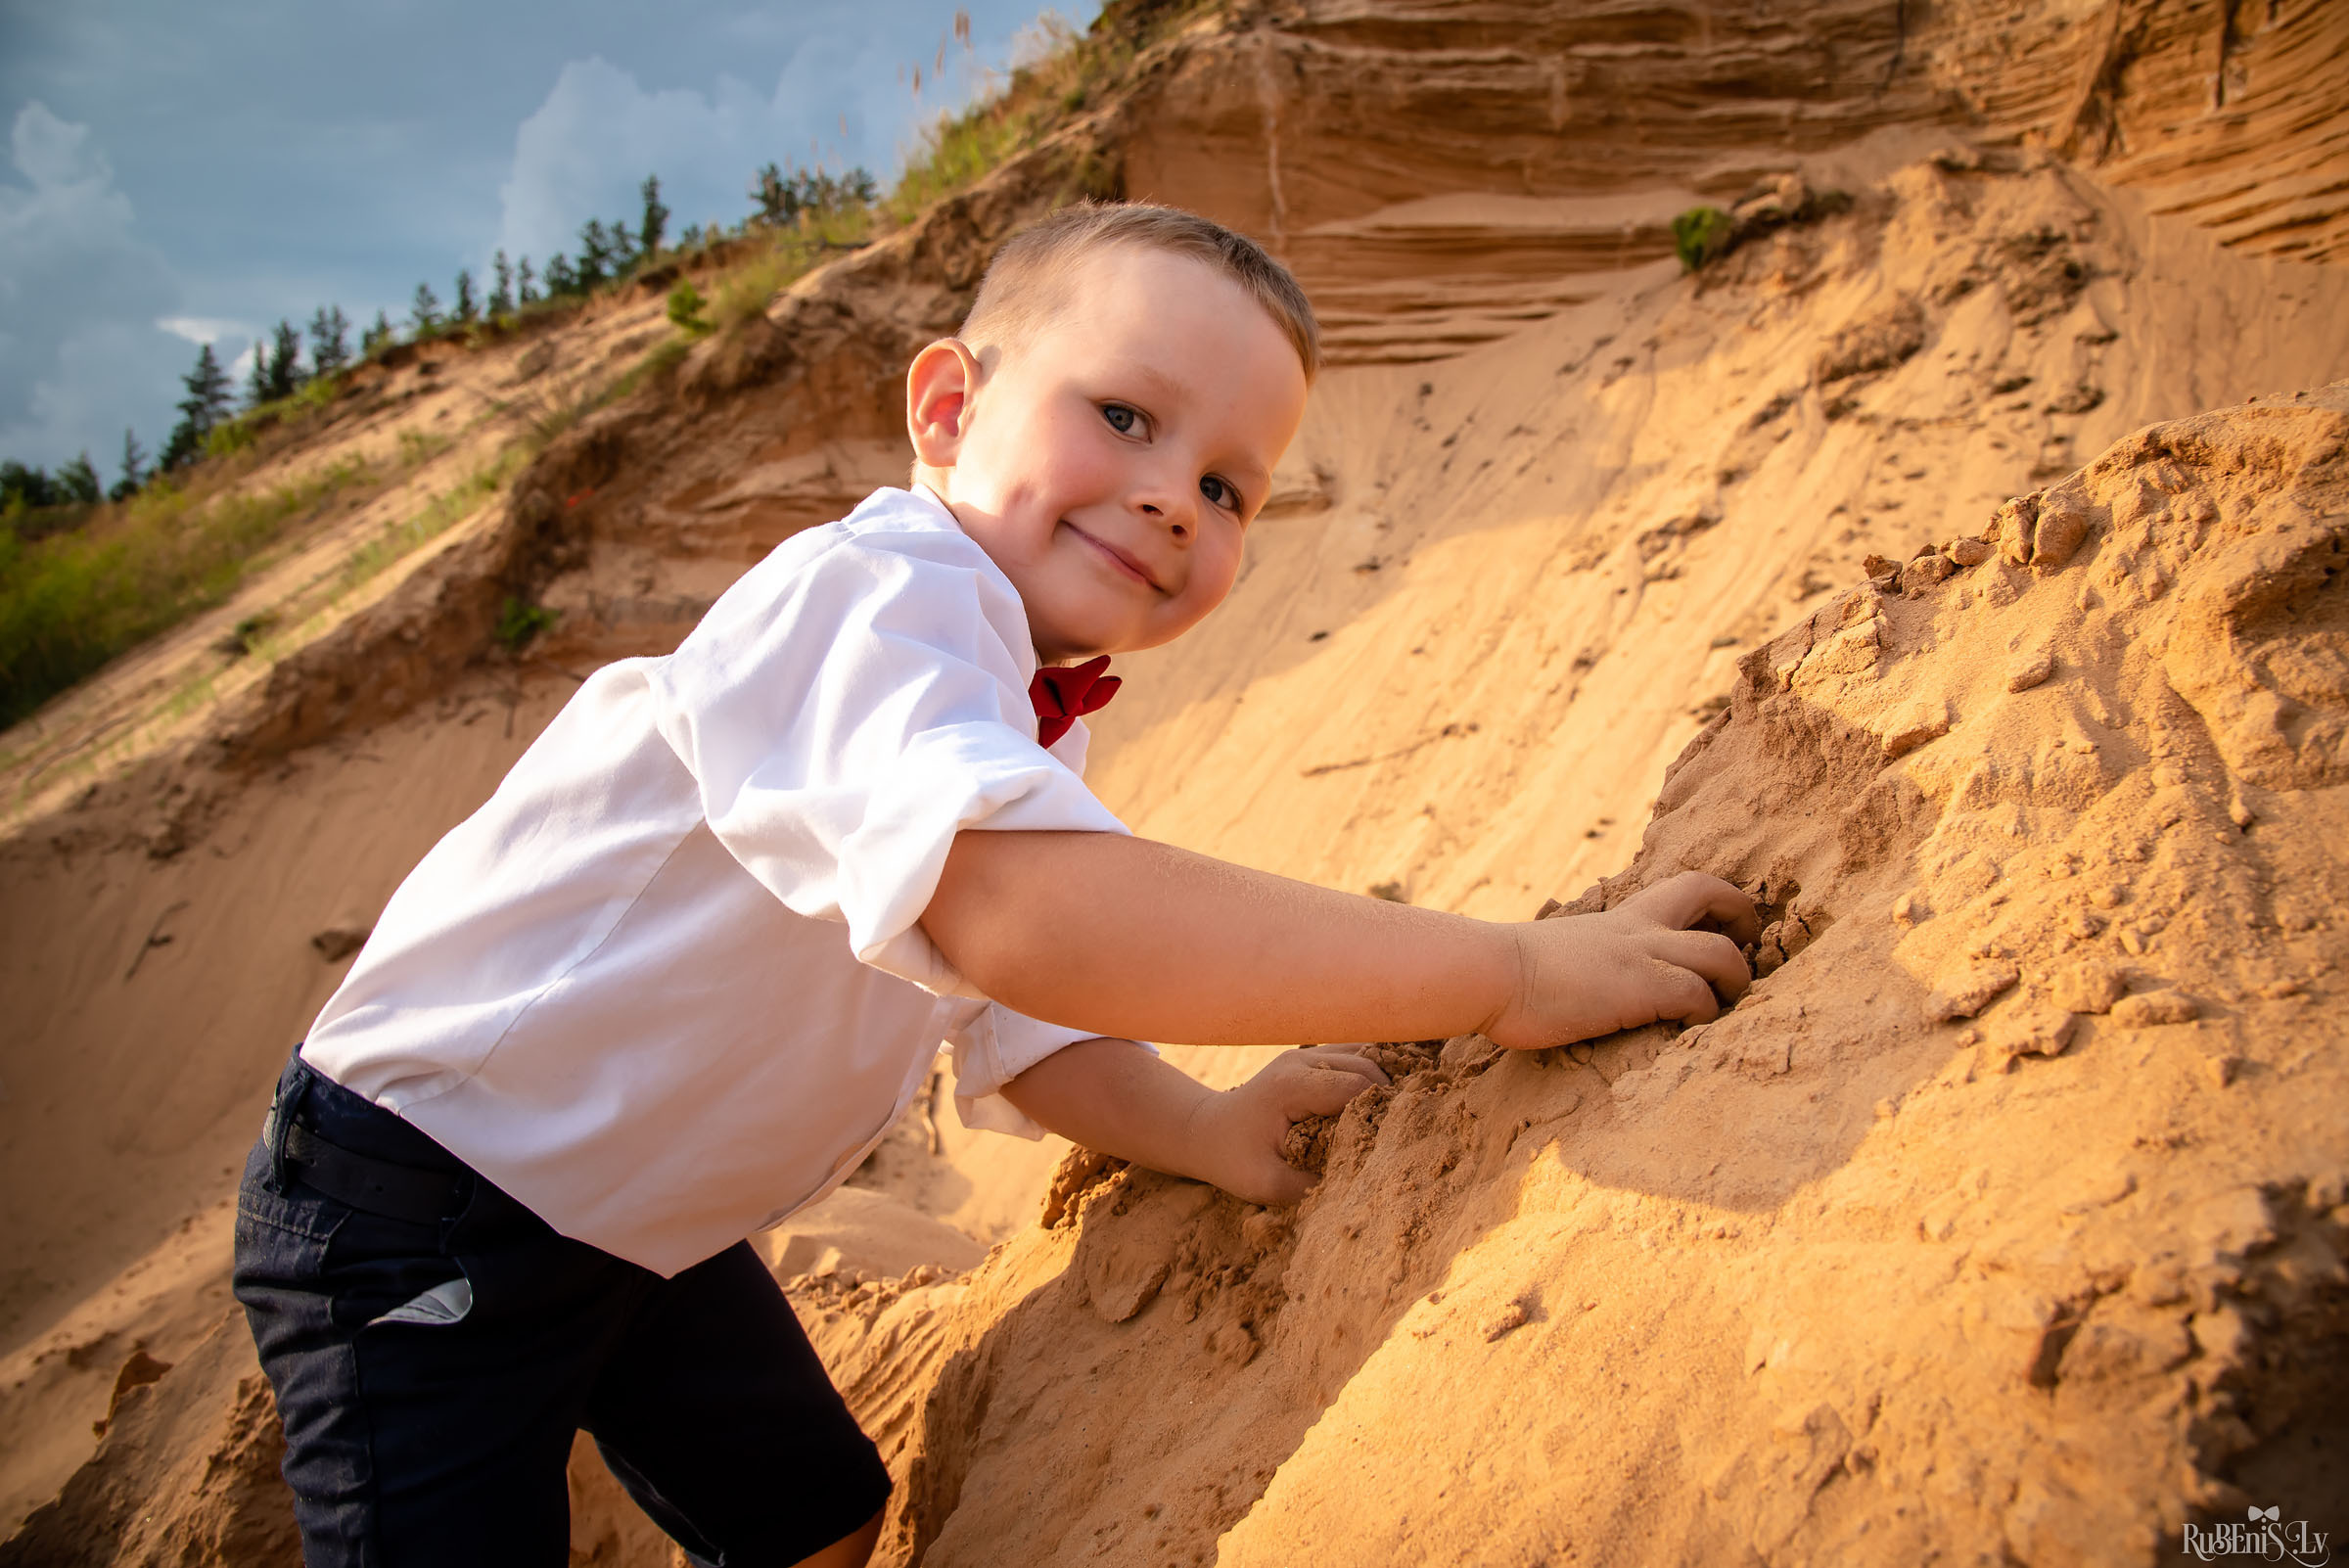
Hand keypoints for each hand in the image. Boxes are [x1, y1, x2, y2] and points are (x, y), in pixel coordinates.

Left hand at [1186, 1046, 1388, 1205]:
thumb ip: (1311, 1187)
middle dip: (1389, 1097)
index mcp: (1292, 1085)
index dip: (1382, 1110)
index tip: (1393, 1140)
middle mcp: (1301, 1060)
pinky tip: (1377, 1105)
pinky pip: (1353, 1057)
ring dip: (1383, 1084)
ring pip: (1364, 1056)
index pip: (1356, 1086)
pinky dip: (1371, 1077)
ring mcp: (1305, 1054)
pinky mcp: (1310, 1058)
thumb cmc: (1233, 1159)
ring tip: (1392, 1119)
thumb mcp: (1267, 1185)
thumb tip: (1358, 1187)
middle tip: (1401, 1133)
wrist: (1205, 1132)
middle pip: (1367, 1066)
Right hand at [1481, 871, 1758, 1049]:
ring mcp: (1640, 955)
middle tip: (1747, 947)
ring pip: (1722, 952)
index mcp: (1620, 919)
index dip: (1716, 902)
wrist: (1489, 973)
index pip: (1681, 888)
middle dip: (1743, 914)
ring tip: (1729, 1003)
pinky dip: (1706, 1013)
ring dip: (1737, 979)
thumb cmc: (1506, 974)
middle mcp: (1637, 927)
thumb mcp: (1559, 955)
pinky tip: (1691, 1029)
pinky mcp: (1640, 988)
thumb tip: (1581, 985)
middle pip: (1709, 890)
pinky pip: (1697, 995)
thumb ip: (1584, 961)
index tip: (1723, 929)